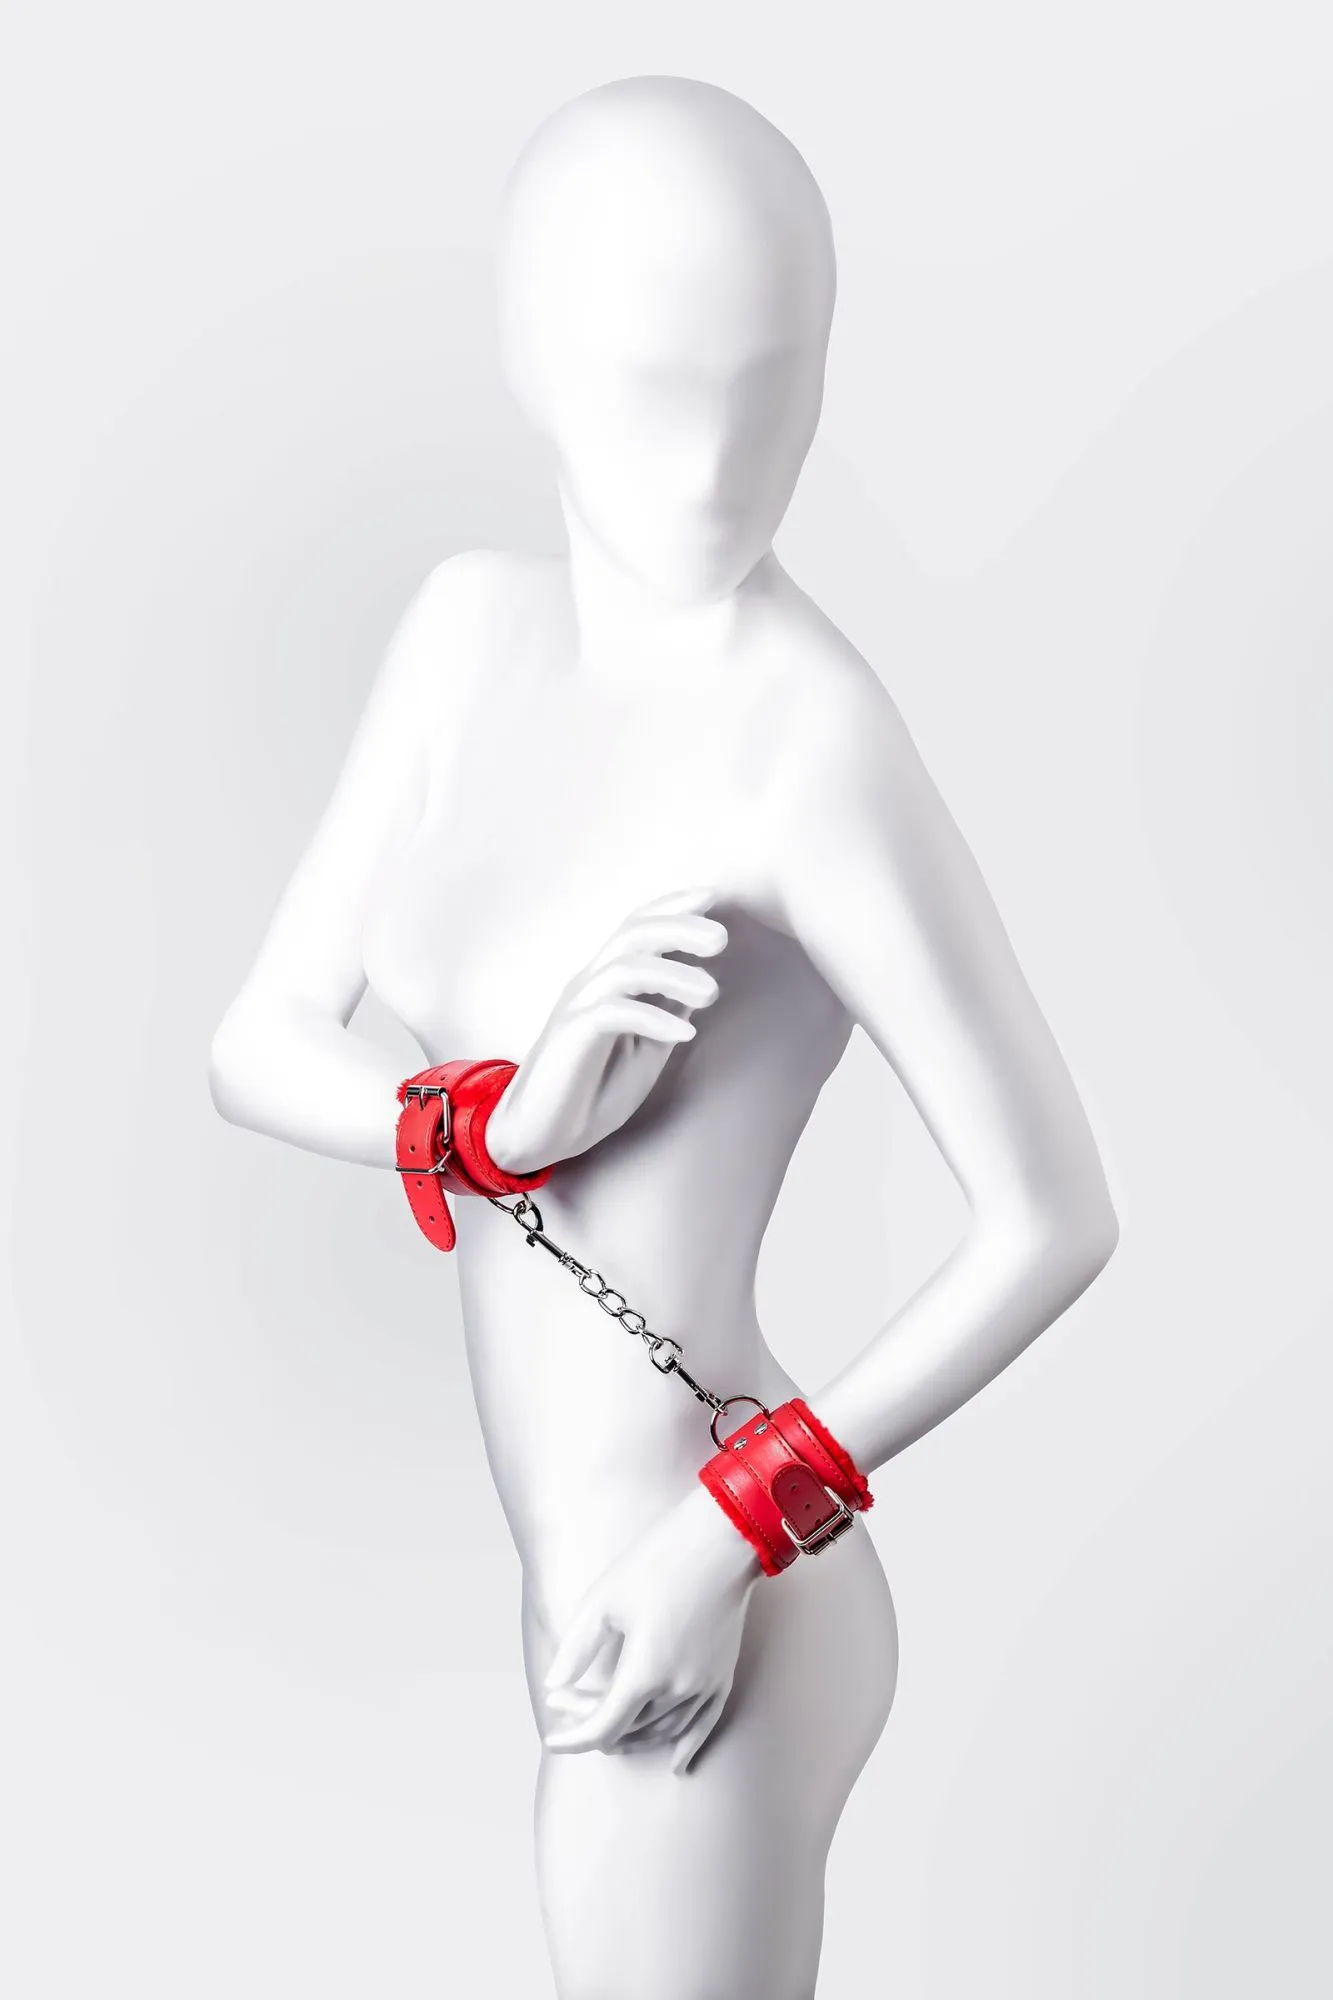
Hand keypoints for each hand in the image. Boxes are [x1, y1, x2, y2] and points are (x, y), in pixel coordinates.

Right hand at [484, 884, 726, 1174]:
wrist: (541, 1132)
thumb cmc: (592, 1089)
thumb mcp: (644, 1048)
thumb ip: (666, 1012)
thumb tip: (699, 983)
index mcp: (606, 980)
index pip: (636, 926)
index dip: (672, 906)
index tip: (711, 896)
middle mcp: (590, 983)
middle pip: (632, 933)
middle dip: (679, 927)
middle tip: (720, 938)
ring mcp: (578, 1007)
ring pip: (625, 967)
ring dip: (674, 974)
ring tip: (711, 993)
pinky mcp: (571, 1036)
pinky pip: (613, 1012)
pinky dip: (653, 1017)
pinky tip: (684, 1033)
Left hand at [541, 1481, 762, 1773]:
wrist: (719, 1542)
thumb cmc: (656, 1564)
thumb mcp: (603, 1602)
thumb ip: (577, 1650)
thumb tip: (553, 1685)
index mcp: (643, 1673)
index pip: (602, 1727)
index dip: (573, 1737)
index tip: (552, 1737)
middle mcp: (677, 1690)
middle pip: (629, 1729)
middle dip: (593, 1725)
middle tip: (568, 1703)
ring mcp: (704, 1686)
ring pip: (662, 1732)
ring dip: (632, 1736)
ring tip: (607, 1727)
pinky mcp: (722, 1676)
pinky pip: (704, 1726)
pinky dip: (687, 1746)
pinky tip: (676, 1763)